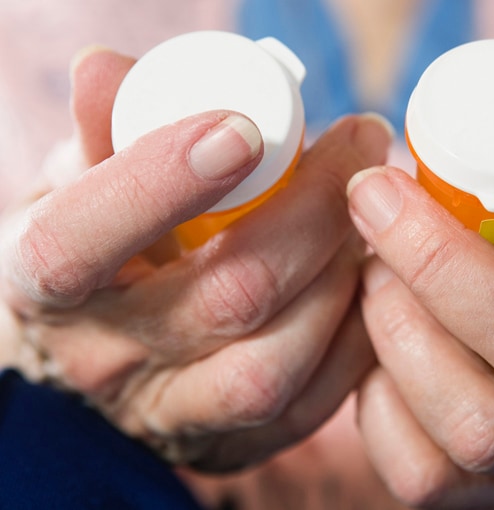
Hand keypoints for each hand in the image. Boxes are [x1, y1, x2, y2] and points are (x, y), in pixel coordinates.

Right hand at [0, 48, 390, 470]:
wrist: (105, 344)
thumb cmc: (103, 246)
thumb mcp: (82, 181)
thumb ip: (102, 130)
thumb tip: (109, 69)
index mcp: (45, 284)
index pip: (81, 241)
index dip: (163, 180)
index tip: (245, 127)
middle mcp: (106, 361)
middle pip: (227, 298)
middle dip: (314, 213)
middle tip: (360, 147)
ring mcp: (175, 412)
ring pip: (277, 363)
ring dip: (342, 276)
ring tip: (369, 216)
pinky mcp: (234, 442)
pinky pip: (315, 403)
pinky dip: (357, 333)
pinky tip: (367, 278)